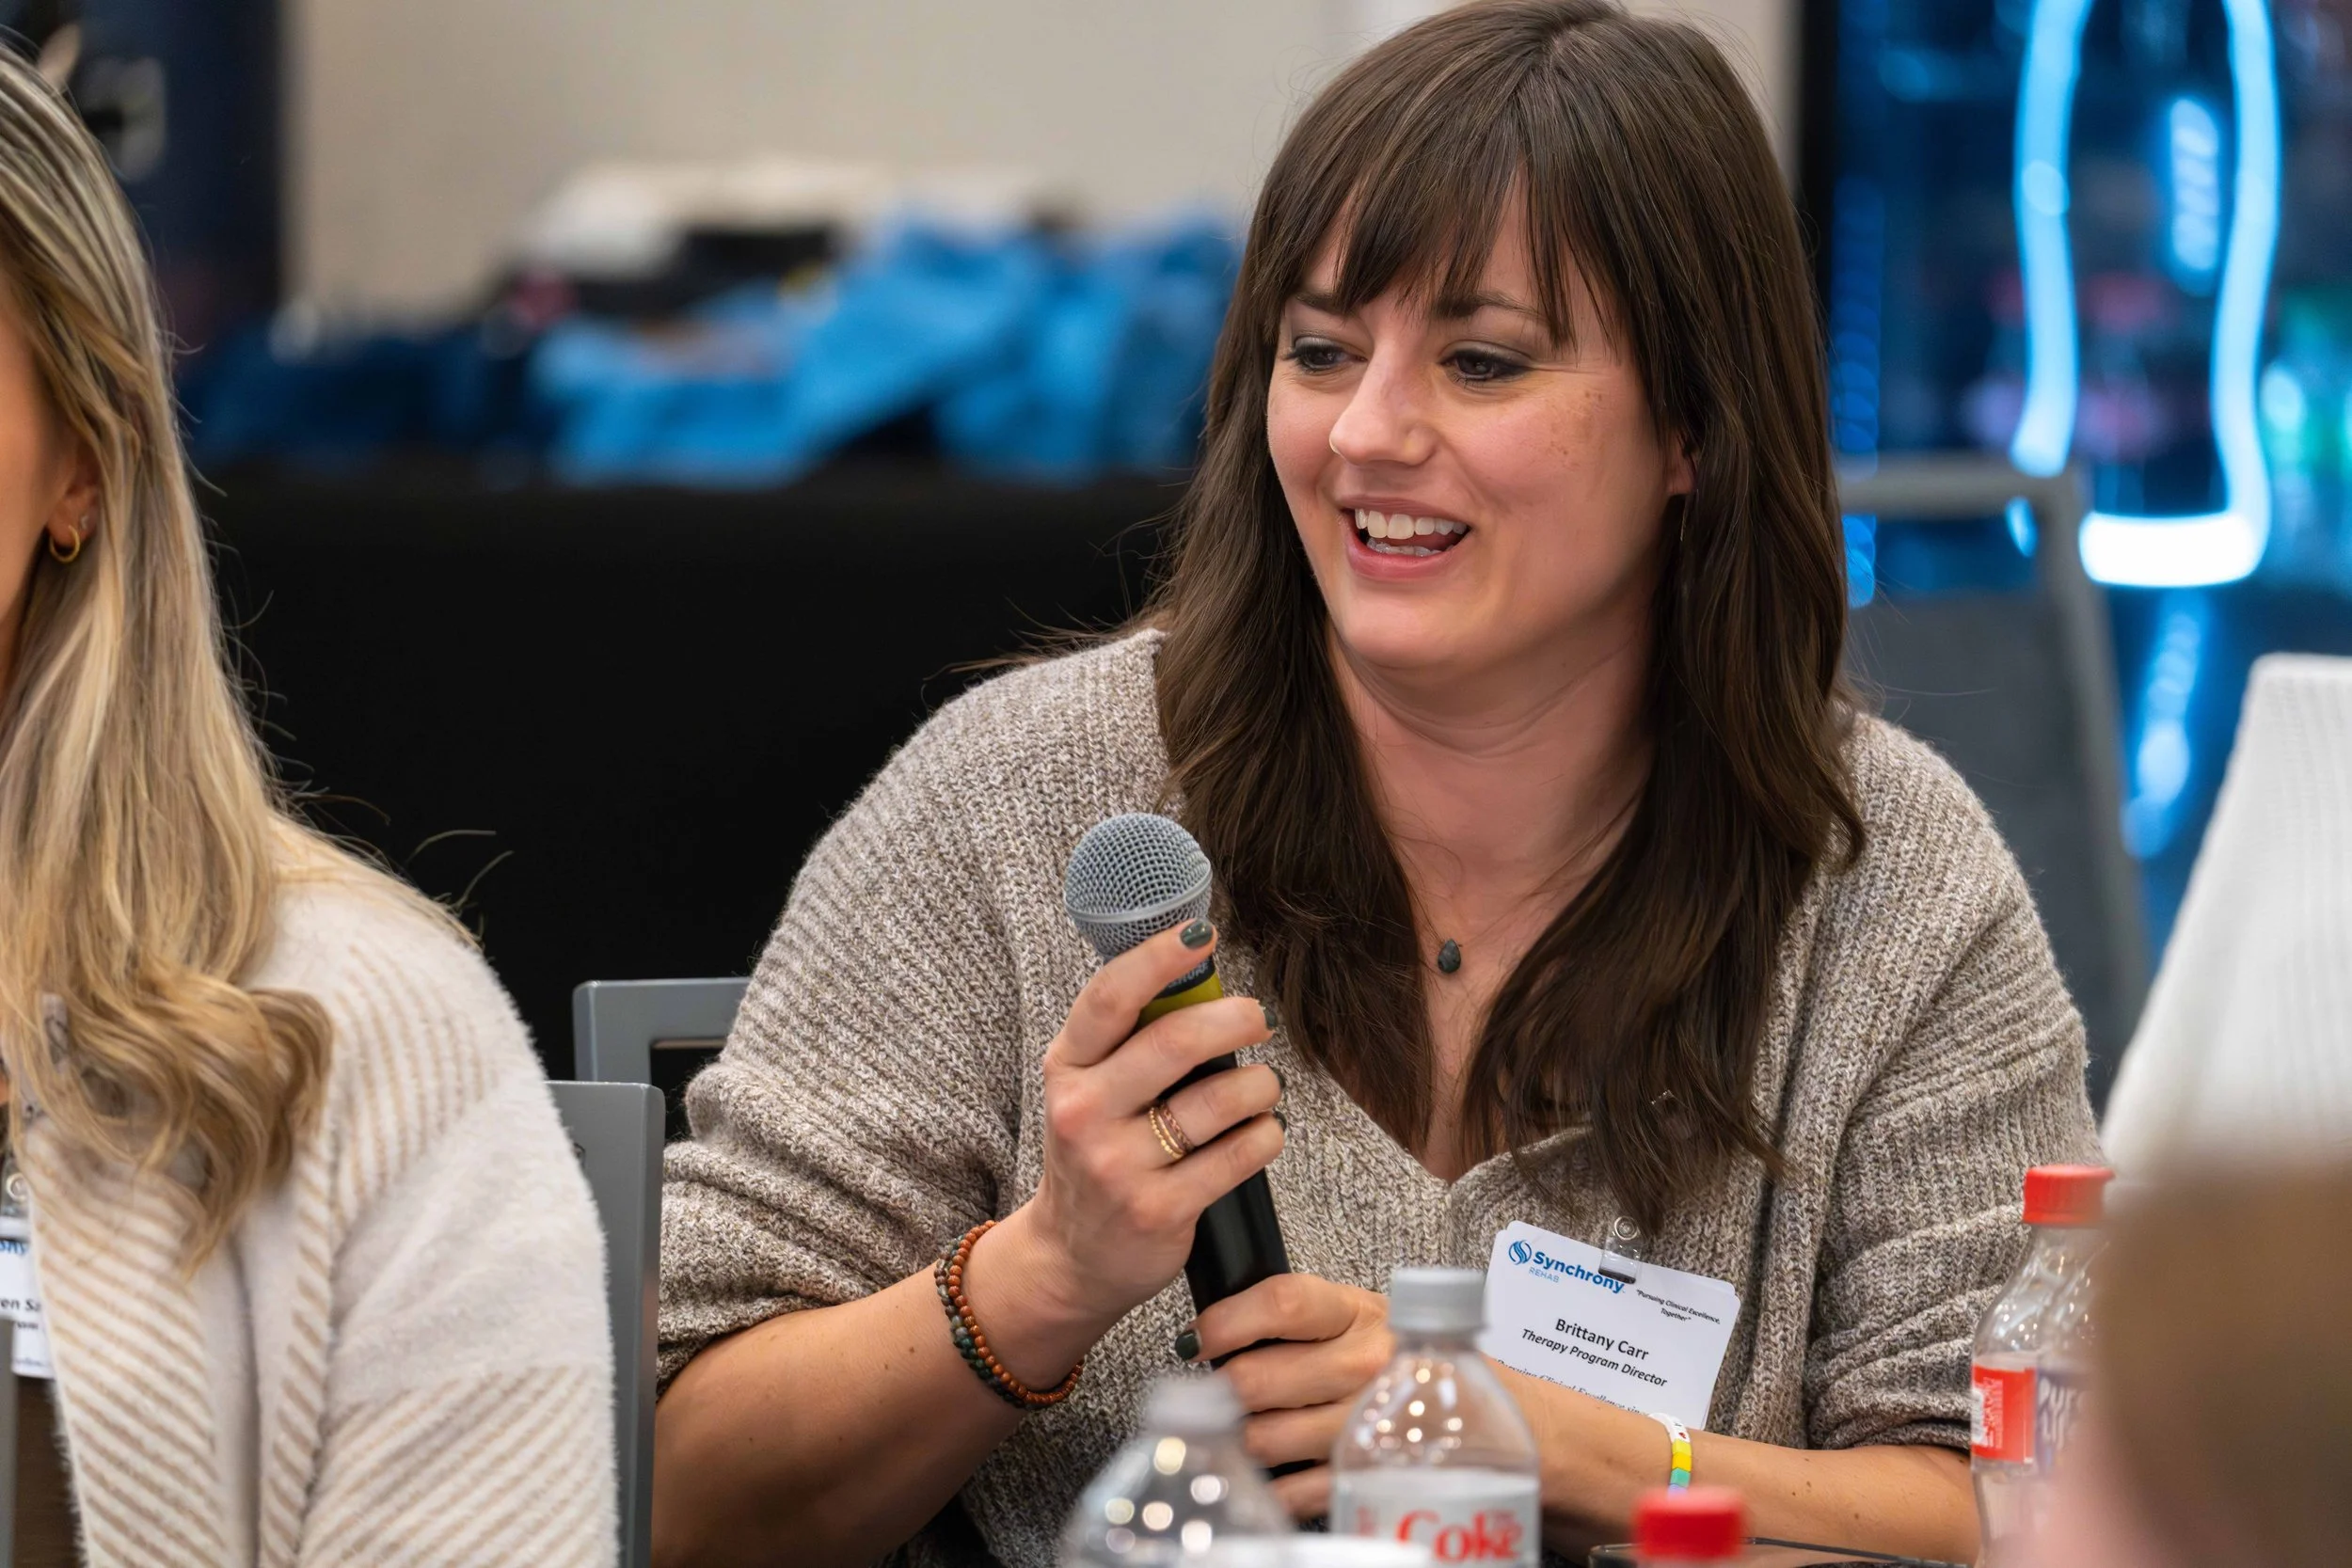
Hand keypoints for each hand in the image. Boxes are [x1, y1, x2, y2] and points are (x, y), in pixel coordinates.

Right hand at [989, 920, 1284, 1356]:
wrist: (1071, 1258)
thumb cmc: (1095, 1153)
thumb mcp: (1089, 1089)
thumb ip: (1130, 1039)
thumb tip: (1199, 965)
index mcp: (1067, 1068)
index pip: (1111, 997)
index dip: (1159, 958)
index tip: (1200, 935)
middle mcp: (1084, 1112)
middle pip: (1177, 1041)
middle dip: (1236, 1019)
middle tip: (1258, 1020)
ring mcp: (1119, 1165)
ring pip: (1220, 1100)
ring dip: (1260, 1085)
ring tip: (1262, 1088)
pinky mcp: (1159, 1210)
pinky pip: (1238, 1155)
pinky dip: (1265, 1136)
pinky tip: (1262, 1133)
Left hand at [1187, 1272, 1393, 1519]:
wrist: (1457, 1403)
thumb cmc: (1385, 1353)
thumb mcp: (1349, 1315)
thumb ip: (1289, 1315)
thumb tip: (1208, 1333)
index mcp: (1354, 1312)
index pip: (1282, 1303)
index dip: (1226, 1322)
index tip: (1196, 1340)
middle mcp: (1366, 1364)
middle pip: (1257, 1379)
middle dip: (1223, 1389)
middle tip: (1218, 1393)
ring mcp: (1367, 1421)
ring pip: (1264, 1437)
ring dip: (1240, 1437)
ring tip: (1246, 1427)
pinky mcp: (1365, 1473)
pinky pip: (1293, 1490)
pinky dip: (1268, 1485)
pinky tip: (1266, 1472)